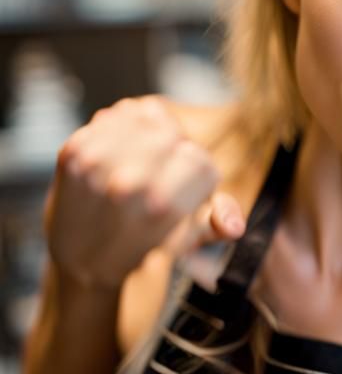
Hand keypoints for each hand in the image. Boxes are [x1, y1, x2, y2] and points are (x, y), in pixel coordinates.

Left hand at [46, 96, 245, 289]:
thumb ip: (219, 222)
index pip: (199, 160)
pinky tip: (120, 149)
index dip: (196, 170)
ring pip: (144, 117)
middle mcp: (129, 182)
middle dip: (173, 148)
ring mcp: (97, 163)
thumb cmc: (141, 244)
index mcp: (162, 206)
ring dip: (149, 131)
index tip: (184, 184)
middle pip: (172, 134)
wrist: (80, 257)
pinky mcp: (73, 150)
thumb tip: (236, 226)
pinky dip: (121, 126)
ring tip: (142, 156)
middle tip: (161, 170)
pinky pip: (113, 116)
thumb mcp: (188, 241)